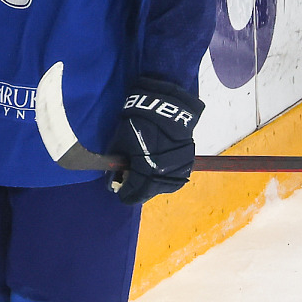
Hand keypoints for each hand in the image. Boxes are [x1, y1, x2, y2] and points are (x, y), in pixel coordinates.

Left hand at [107, 77, 204, 204]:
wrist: (166, 107)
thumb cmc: (138, 122)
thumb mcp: (120, 141)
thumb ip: (117, 161)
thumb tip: (114, 175)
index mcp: (146, 169)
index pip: (134, 191)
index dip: (125, 194)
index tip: (120, 194)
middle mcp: (163, 173)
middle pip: (149, 192)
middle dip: (138, 192)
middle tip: (130, 188)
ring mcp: (178, 169)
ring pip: (163, 187)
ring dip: (152, 187)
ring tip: (143, 180)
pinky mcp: (187, 163)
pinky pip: (175, 179)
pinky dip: (164, 179)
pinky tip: (157, 173)